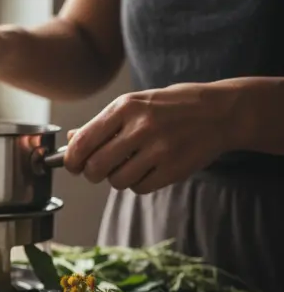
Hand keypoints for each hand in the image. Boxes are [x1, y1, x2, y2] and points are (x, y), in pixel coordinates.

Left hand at [63, 83, 234, 193]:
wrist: (221, 111)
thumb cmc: (171, 107)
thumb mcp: (135, 103)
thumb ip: (102, 123)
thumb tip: (70, 140)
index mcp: (125, 107)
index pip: (82, 142)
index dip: (71, 160)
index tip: (73, 165)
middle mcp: (141, 127)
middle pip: (95, 167)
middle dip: (92, 173)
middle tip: (100, 169)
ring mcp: (159, 149)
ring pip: (116, 181)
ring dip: (118, 178)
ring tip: (131, 165)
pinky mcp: (174, 169)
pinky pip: (139, 188)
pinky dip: (139, 184)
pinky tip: (149, 169)